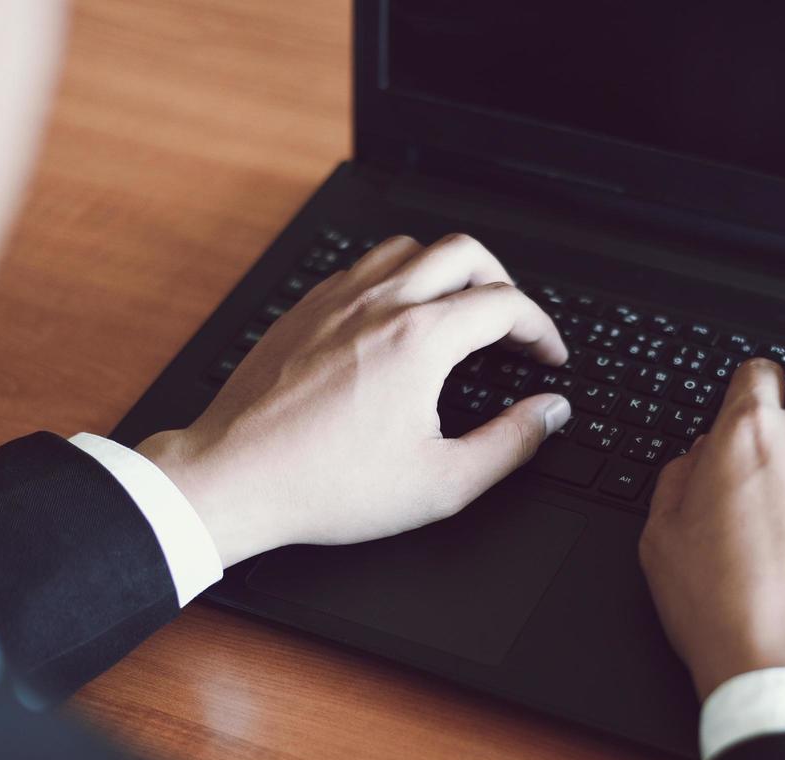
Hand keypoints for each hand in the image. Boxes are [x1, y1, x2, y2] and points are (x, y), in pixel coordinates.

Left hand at [136, 234, 570, 567]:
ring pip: (409, 248)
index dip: (541, 329)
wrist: (235, 479)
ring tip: (460, 309)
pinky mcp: (304, 310)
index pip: (504, 304)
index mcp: (419, 340)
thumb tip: (549, 413)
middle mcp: (379, 305)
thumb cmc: (328, 486)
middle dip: (503, 282)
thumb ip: (510, 444)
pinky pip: (362, 267)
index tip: (546, 357)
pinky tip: (396, 318)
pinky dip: (396, 278)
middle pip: (463, 252)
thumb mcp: (441, 483)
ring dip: (447, 270)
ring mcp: (336, 301)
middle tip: (512, 323)